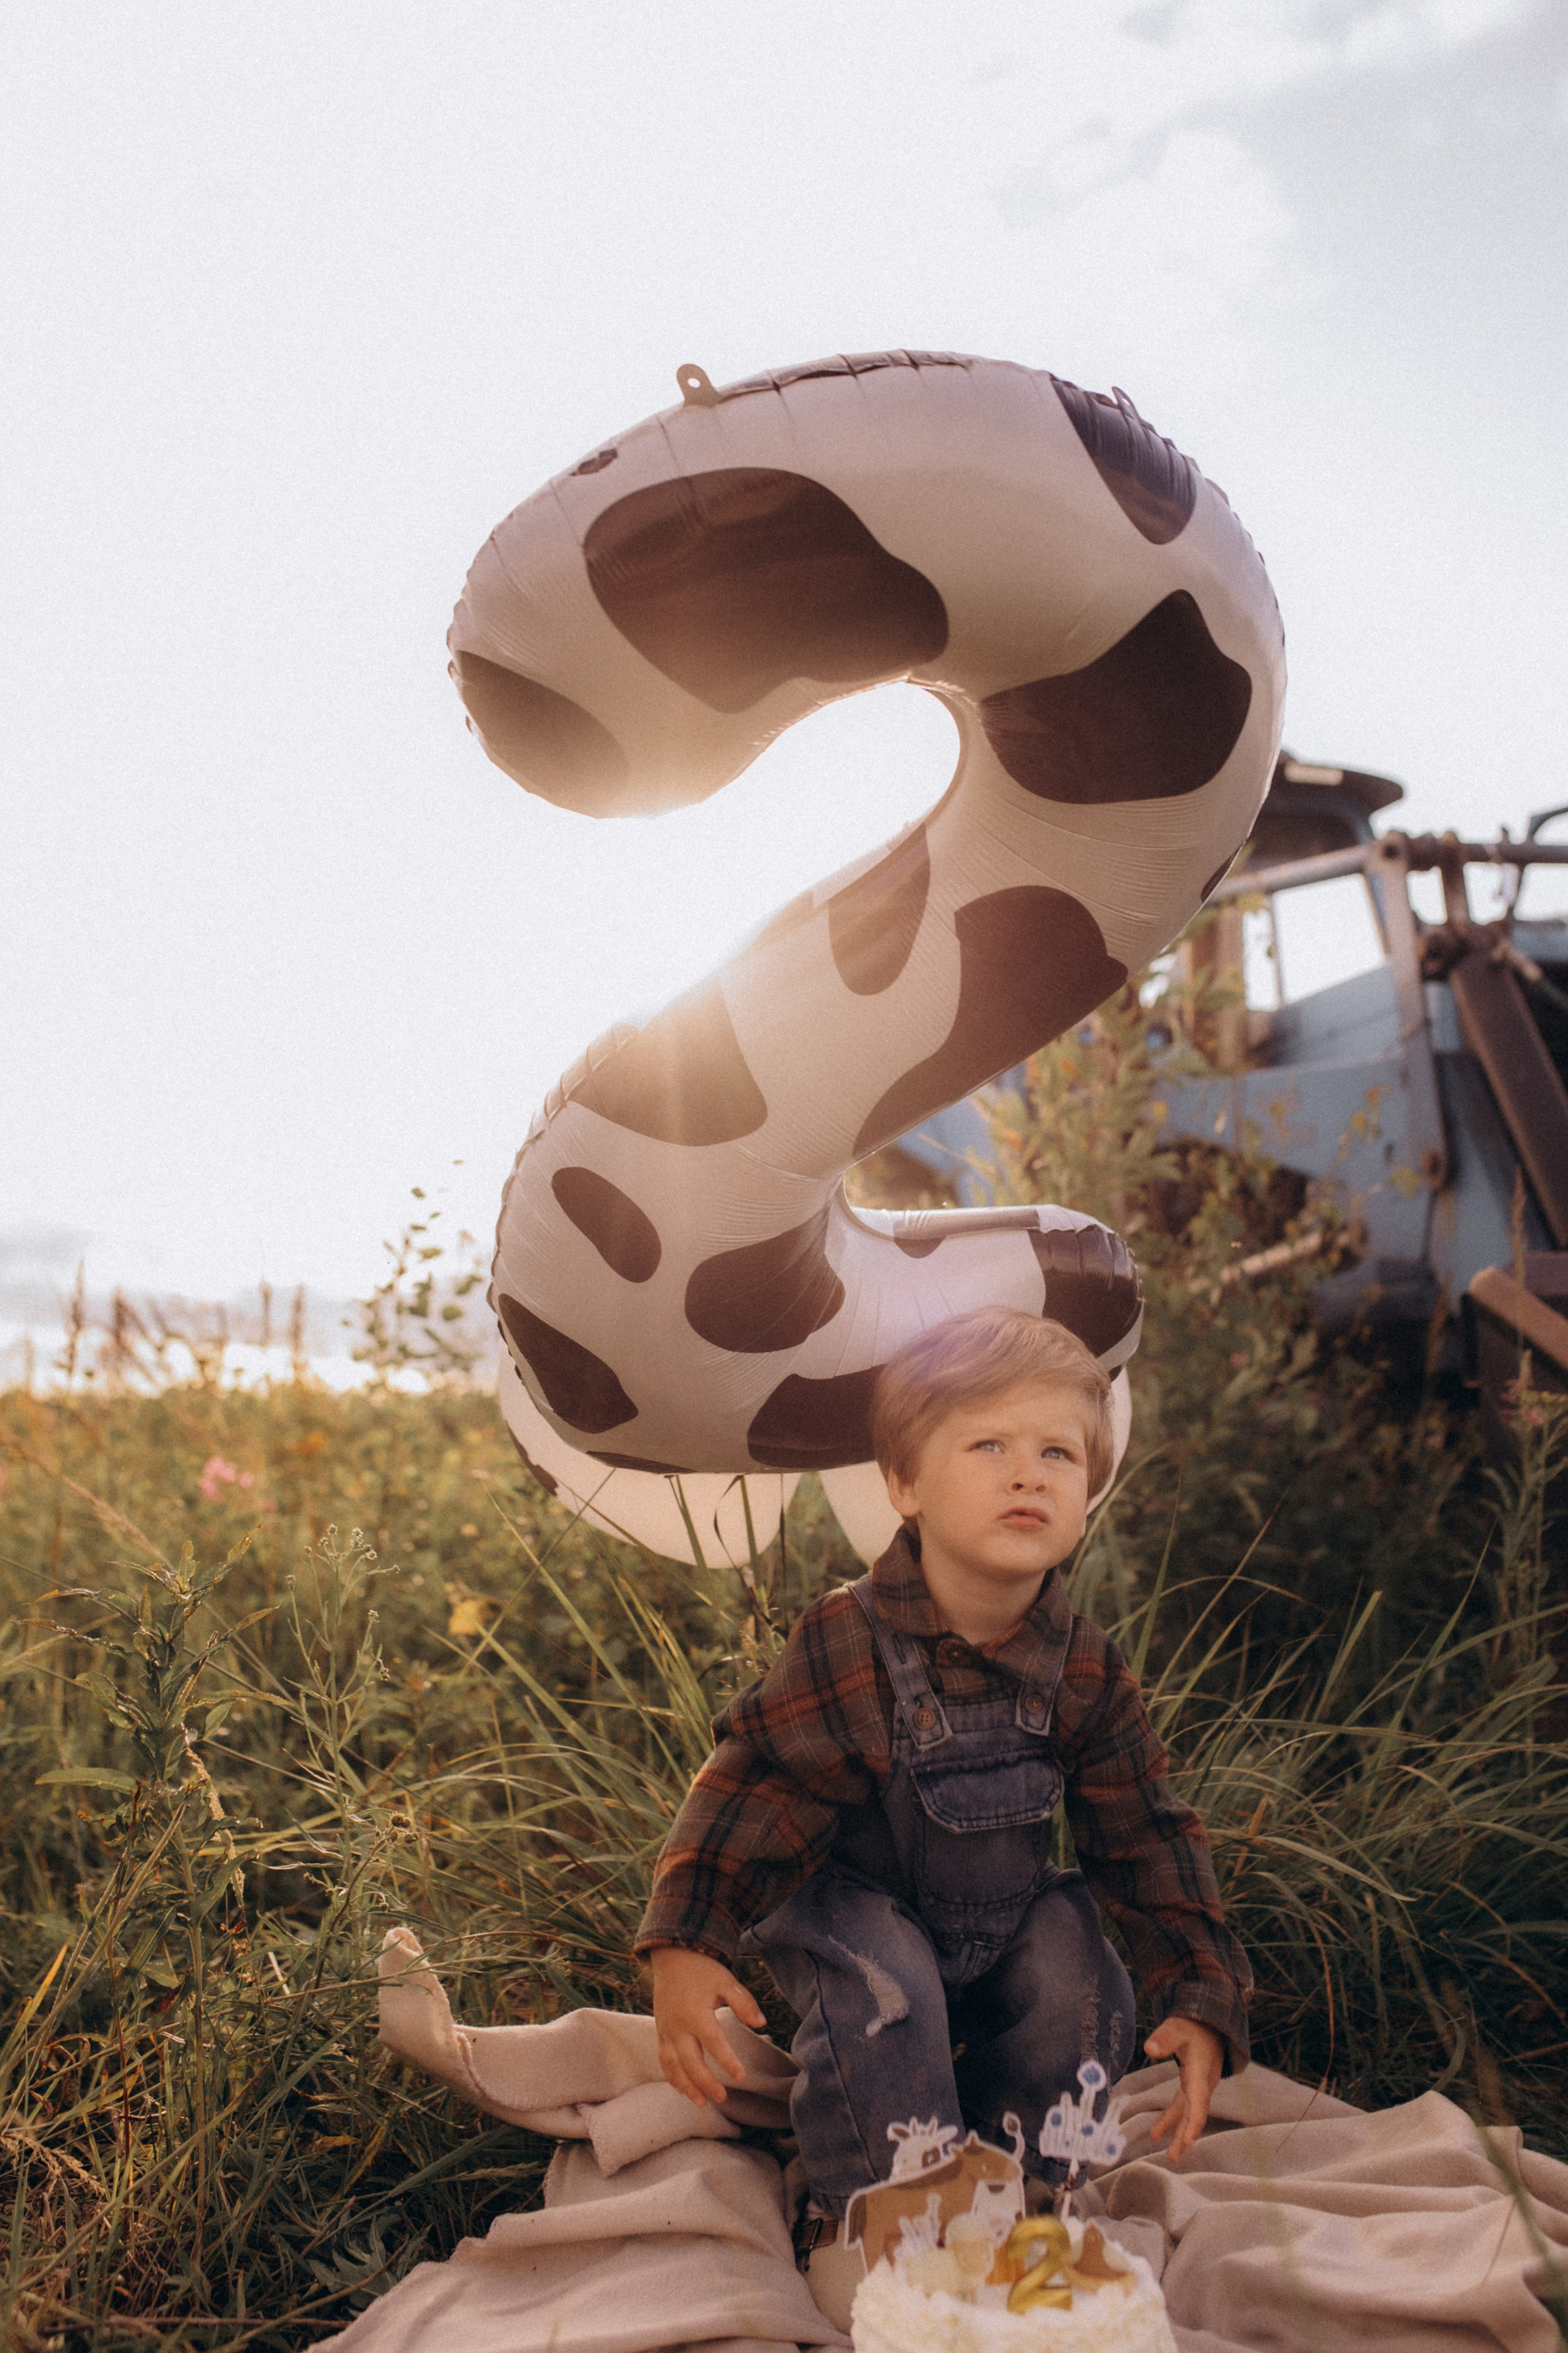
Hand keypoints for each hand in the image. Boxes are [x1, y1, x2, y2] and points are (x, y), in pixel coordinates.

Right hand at [649, 1945, 766, 2108]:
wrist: (672, 1956)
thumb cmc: (703, 1970)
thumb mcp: (726, 1980)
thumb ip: (743, 2002)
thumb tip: (762, 2023)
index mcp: (696, 2013)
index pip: (714, 2043)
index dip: (728, 2061)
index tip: (742, 2077)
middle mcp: (678, 2026)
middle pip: (691, 2061)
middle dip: (706, 2082)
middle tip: (723, 2097)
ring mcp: (666, 2030)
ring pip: (674, 2066)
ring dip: (687, 2086)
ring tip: (701, 2103)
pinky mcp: (660, 2031)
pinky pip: (663, 2059)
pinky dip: (671, 2076)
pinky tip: (681, 2089)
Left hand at [1143, 2015, 1223, 2160]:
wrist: (1210, 2022)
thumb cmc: (1194, 2025)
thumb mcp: (1177, 2028)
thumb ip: (1165, 2038)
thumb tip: (1149, 2048)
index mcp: (1200, 2073)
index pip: (1199, 2102)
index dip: (1194, 2122)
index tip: (1188, 2141)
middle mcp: (1202, 2084)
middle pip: (1195, 2115)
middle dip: (1184, 2136)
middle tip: (1173, 2157)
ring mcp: (1198, 2086)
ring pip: (1189, 2114)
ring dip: (1178, 2132)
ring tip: (1169, 2154)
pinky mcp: (1193, 2084)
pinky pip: (1183, 2106)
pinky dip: (1172, 2118)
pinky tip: (1157, 2132)